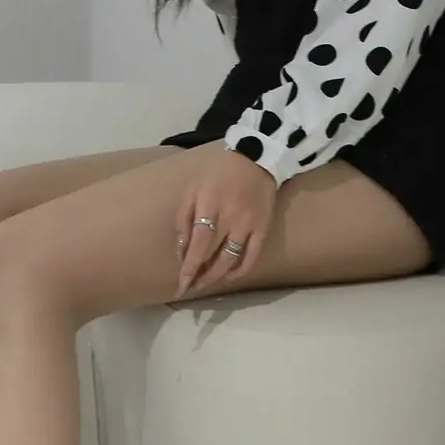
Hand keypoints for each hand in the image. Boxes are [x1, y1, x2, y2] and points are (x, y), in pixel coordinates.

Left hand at [173, 146, 276, 292]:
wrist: (256, 158)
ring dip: (217, 276)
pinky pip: (252, 256)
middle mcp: (230, 217)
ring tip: (205, 284)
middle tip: (189, 287)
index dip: (190, 267)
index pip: (199, 243)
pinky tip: (229, 277)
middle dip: (200, 275)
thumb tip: (181, 251)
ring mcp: (249, 224)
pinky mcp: (264, 228)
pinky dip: (241, 270)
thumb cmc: (218, 173)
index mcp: (209, 204)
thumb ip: (184, 218)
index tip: (181, 284)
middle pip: (213, 255)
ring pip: (231, 259)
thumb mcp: (193, 188)